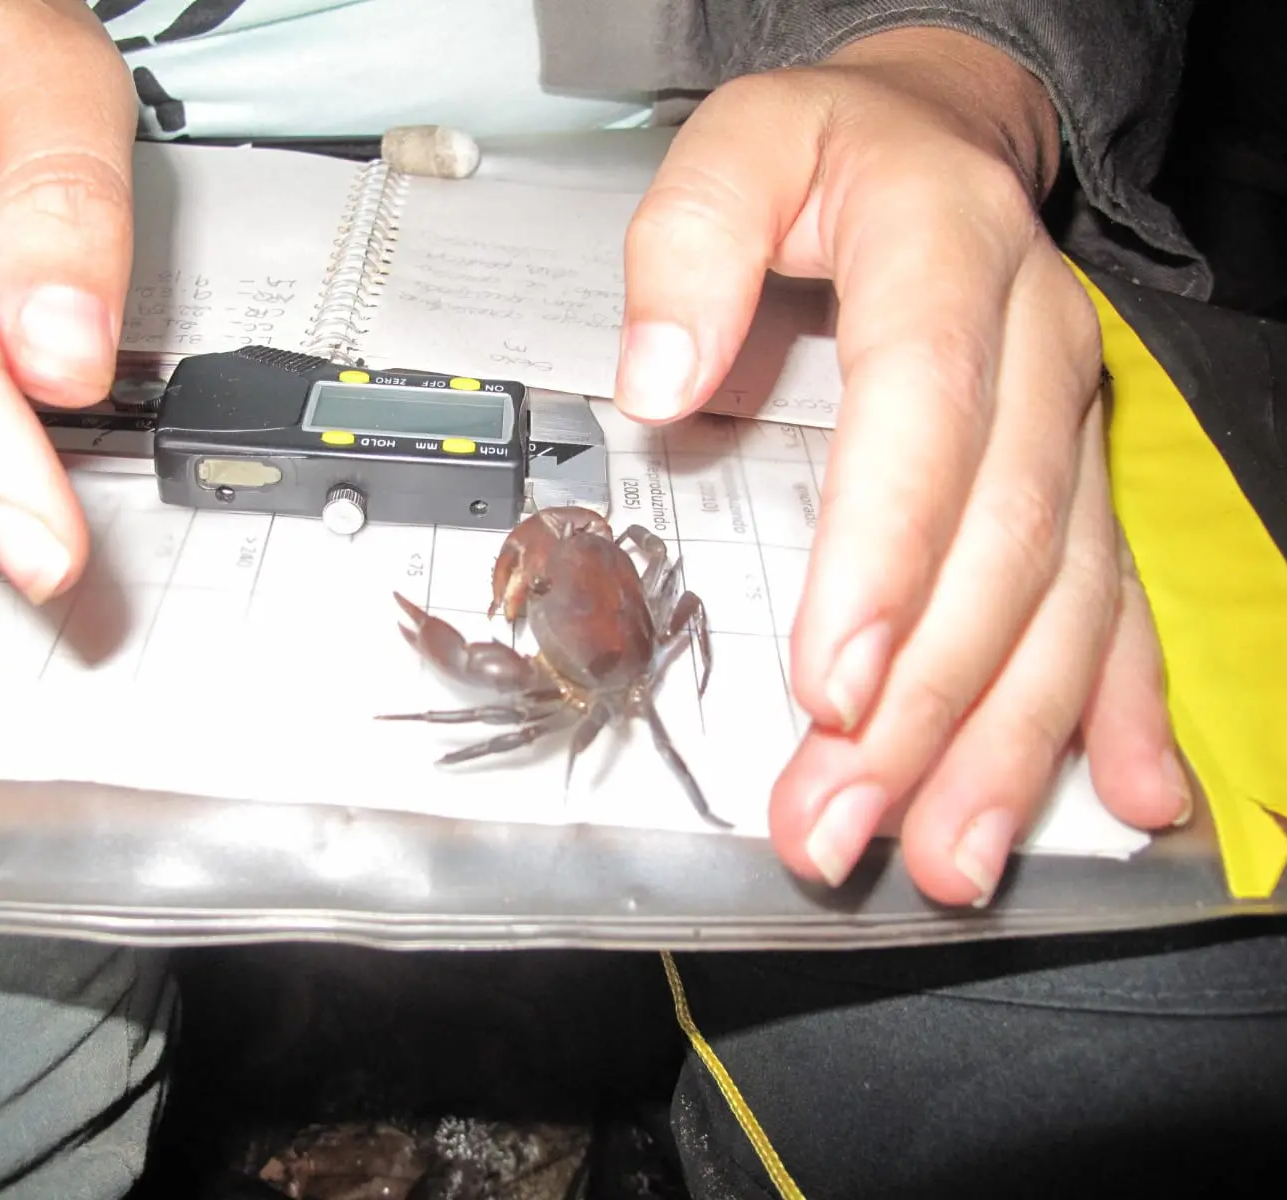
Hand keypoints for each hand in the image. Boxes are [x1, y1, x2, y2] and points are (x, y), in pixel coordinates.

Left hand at [613, 28, 1190, 905]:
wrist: (938, 140)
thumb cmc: (825, 155)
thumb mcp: (738, 146)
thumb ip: (689, 243)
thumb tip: (658, 373)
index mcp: (944, 254)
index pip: (923, 411)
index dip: (885, 554)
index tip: (828, 683)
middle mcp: (1033, 349)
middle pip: (997, 541)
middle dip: (921, 701)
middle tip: (838, 819)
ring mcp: (1069, 424)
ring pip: (1061, 598)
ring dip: (1004, 741)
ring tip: (945, 857)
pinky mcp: (1078, 478)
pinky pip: (1116, 598)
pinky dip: (1117, 703)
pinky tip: (1128, 796)